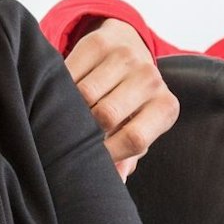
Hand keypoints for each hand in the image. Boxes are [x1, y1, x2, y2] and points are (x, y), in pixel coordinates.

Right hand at [63, 19, 178, 179]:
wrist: (128, 50)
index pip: (135, 139)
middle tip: (68, 139)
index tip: (87, 161)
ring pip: (84, 94)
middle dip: (83, 130)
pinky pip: (69, 72)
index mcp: (165, 107)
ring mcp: (126, 57)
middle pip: (106, 115)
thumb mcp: (136, 129)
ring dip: (68, 110)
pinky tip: (57, 96)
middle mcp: (151, 79)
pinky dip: (58, 88)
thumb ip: (127, 157)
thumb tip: (114, 181)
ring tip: (60, 120)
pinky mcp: (100, 42)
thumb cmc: (131, 104)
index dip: (107, 154)